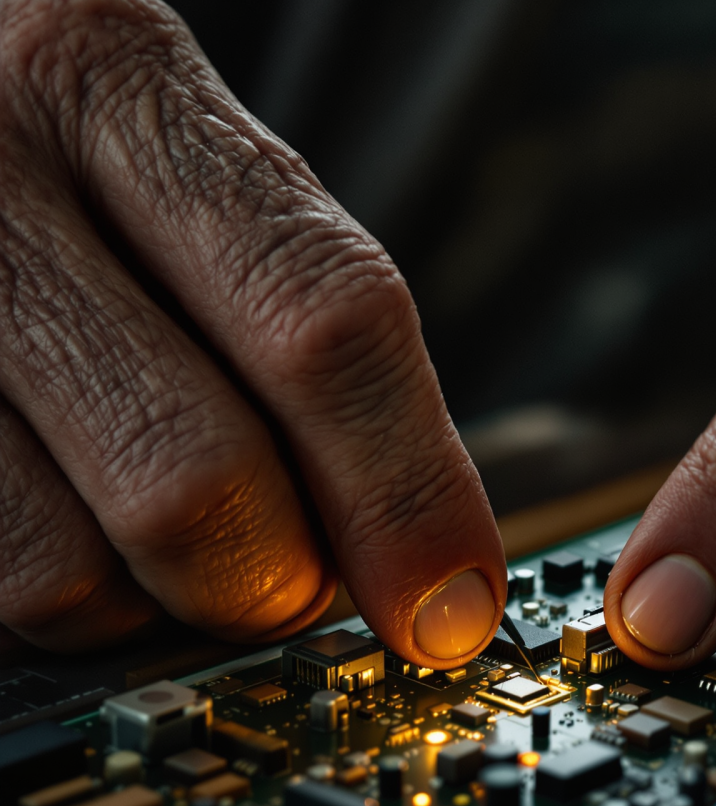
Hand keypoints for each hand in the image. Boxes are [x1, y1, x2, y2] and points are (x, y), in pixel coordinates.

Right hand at [0, 0, 504, 666]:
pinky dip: (72, 593)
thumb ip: (294, 317)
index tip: (452, 600)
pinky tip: (86, 522)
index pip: (321, 323)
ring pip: (71, 566)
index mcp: (117, 93)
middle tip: (296, 579)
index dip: (406, 490)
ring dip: (163, 596)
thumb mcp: (183, 164)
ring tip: (175, 535)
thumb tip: (410, 537)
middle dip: (279, 578)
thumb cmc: (62, 149)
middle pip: (199, 477)